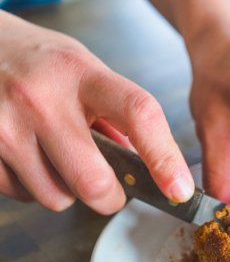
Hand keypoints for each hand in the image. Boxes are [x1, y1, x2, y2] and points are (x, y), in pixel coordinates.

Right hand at [0, 11, 193, 212]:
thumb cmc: (39, 63)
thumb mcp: (84, 72)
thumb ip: (116, 115)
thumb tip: (145, 166)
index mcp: (81, 74)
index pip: (138, 115)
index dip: (165, 159)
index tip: (179, 189)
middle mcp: (41, 98)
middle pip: (94, 181)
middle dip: (111, 197)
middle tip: (111, 188)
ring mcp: (5, 125)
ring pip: (57, 197)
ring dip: (68, 191)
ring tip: (59, 157)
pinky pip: (23, 195)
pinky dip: (35, 186)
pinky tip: (30, 157)